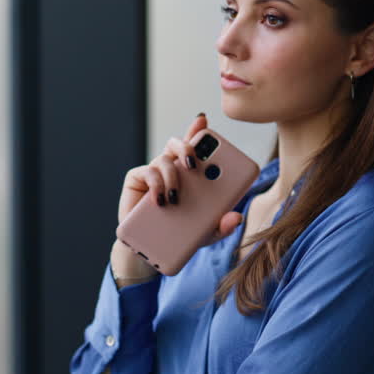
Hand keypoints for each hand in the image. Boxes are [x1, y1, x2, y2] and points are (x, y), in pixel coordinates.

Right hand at [115, 112, 243, 246]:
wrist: (148, 250)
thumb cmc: (178, 235)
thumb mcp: (205, 233)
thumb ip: (222, 226)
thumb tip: (236, 217)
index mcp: (191, 175)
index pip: (196, 147)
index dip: (198, 131)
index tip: (203, 123)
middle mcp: (172, 168)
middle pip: (178, 145)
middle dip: (187, 147)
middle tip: (194, 163)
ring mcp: (154, 173)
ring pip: (164, 159)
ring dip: (172, 176)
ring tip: (176, 197)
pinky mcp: (137, 181)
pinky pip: (147, 173)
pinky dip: (156, 184)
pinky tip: (161, 200)